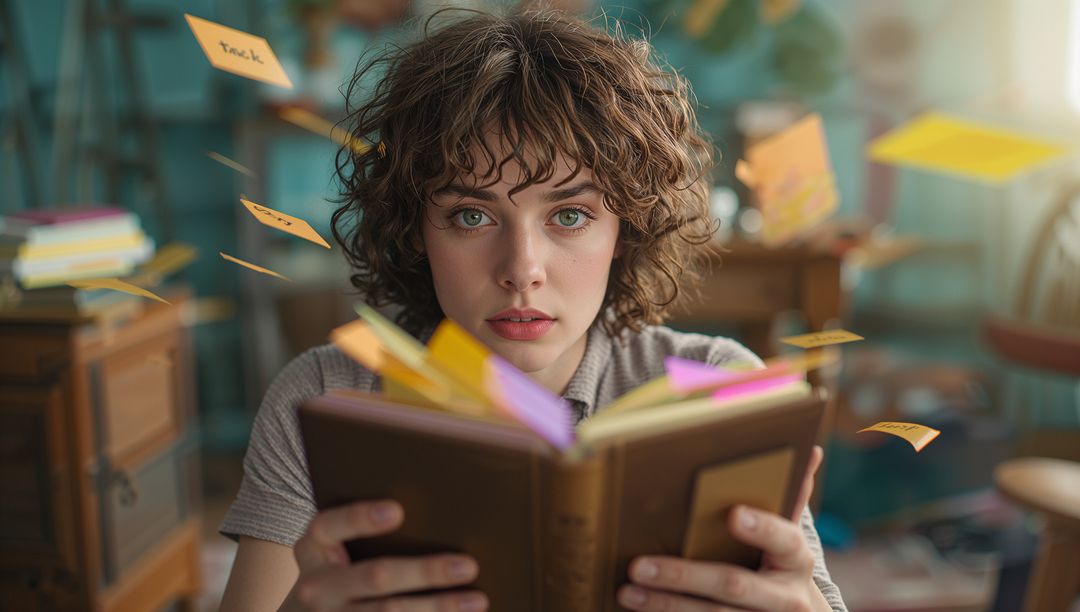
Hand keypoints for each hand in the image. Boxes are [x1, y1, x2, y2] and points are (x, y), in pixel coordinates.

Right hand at [284, 499, 487, 610]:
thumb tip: (439, 512)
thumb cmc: (342, 565)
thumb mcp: (339, 545)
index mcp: (313, 546)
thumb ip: (368, 529)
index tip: (399, 510)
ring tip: (476, 600)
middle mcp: (317, 586)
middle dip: (425, 571)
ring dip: (437, 607)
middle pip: (375, 576)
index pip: (332, 525)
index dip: (361, 518)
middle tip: (467, 565)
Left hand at [618, 446, 828, 611]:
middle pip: (732, 584)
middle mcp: (784, 597)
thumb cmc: (783, 566)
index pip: (783, 540)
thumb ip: (791, 498)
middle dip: (683, 575)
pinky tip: (640, 609)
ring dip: (665, 605)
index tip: (732, 514)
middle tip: (639, 566)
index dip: (761, 528)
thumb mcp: (790, 536)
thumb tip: (809, 449)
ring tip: (628, 592)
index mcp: (797, 559)